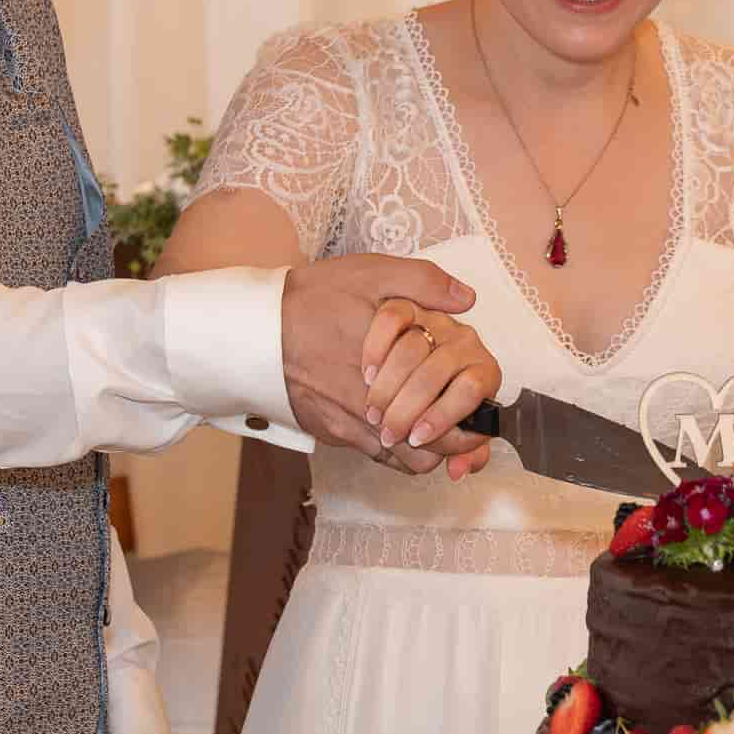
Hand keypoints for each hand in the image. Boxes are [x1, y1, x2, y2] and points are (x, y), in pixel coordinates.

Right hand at [280, 255, 492, 474]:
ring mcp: (350, 425)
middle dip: (456, 440)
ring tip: (436, 422)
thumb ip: (423, 282)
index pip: (446, 413)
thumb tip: (466, 299)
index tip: (481, 408)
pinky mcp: (333, 434)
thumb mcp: (369, 274)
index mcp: (390, 368)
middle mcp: (370, 407)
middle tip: (467, 422)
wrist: (252, 331)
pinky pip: (377, 457)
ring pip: (406, 459)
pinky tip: (402, 423)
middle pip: (431, 448)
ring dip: (426, 447)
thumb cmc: (311, 301)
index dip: (472, 419)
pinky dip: (397, 448)